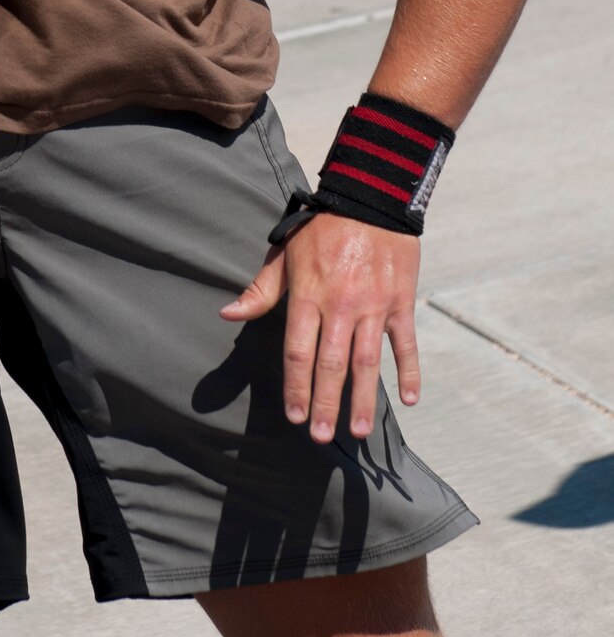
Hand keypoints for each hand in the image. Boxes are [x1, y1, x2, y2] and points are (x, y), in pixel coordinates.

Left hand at [220, 213, 421, 444]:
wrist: (369, 199)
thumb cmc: (321, 229)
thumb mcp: (284, 253)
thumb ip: (260, 290)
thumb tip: (227, 315)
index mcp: (307, 294)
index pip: (298, 350)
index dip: (296, 386)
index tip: (295, 416)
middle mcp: (340, 304)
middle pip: (331, 363)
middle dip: (325, 402)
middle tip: (322, 438)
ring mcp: (374, 304)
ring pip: (367, 361)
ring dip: (362, 398)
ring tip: (357, 431)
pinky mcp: (401, 301)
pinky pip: (406, 344)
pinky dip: (410, 371)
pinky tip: (409, 400)